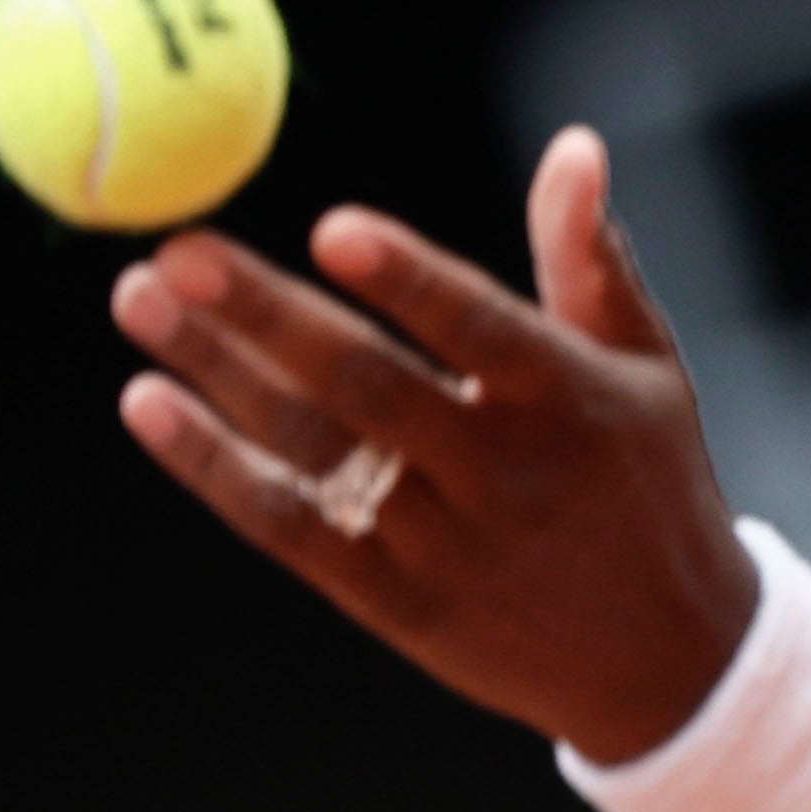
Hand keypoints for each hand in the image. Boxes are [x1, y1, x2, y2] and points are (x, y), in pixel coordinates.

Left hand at [110, 126, 757, 762]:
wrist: (672, 666)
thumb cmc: (651, 489)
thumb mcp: (646, 372)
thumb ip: (592, 260)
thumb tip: (573, 145)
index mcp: (570, 403)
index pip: (482, 331)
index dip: (411, 282)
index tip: (334, 231)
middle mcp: (505, 476)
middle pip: (368, 386)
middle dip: (264, 316)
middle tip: (176, 251)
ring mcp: (447, 548)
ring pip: (314, 449)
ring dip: (215, 373)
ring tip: (137, 299)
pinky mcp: (402, 607)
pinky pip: (291, 529)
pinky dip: (216, 469)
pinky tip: (151, 405)